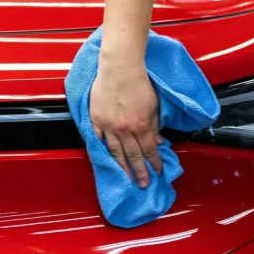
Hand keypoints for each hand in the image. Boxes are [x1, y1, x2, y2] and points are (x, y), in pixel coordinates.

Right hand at [89, 55, 162, 187]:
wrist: (120, 68)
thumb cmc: (139, 82)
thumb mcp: (154, 105)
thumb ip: (155, 125)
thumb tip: (158, 142)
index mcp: (141, 125)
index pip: (149, 150)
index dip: (154, 163)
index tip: (157, 172)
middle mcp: (124, 129)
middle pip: (132, 156)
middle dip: (139, 172)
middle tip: (142, 184)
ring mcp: (108, 126)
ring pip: (114, 152)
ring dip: (121, 167)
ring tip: (125, 178)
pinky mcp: (95, 119)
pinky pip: (98, 139)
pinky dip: (101, 149)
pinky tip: (105, 158)